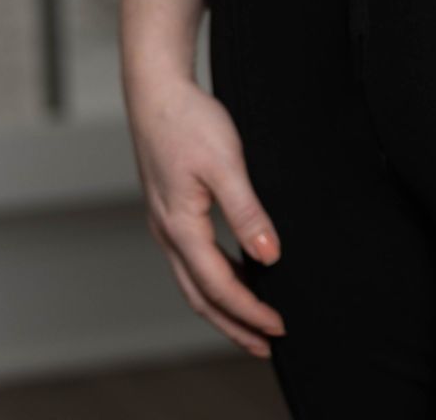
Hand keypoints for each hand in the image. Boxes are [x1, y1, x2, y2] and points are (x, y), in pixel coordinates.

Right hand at [125, 69, 286, 357]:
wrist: (157, 90)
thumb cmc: (189, 121)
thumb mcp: (226, 163)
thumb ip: (247, 212)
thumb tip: (270, 257)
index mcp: (181, 227)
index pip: (218, 287)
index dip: (249, 311)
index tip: (278, 326)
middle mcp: (168, 233)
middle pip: (200, 297)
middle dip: (233, 325)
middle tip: (265, 344)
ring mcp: (166, 223)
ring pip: (193, 281)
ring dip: (222, 306)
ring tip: (252, 320)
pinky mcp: (171, 210)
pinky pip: (192, 260)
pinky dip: (214, 279)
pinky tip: (237, 272)